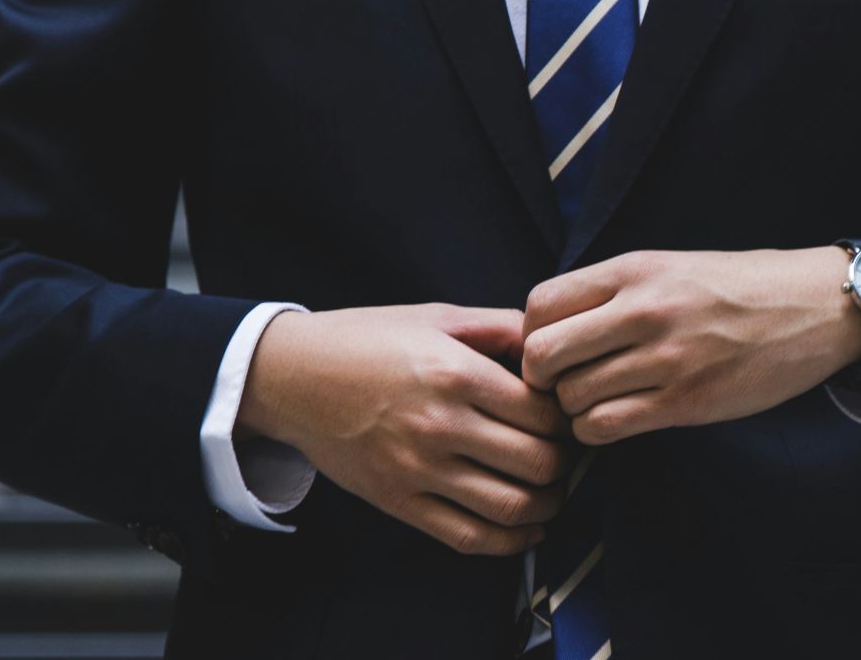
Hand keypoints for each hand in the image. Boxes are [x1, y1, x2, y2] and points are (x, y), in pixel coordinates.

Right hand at [238, 303, 574, 554]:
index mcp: (455, 373)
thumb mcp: (436, 316)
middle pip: (537, 462)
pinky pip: (467, 536)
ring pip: (511, 507)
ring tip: (552, 491)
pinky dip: (510, 542)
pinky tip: (527, 529)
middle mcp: (440, 424)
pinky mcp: (398, 501)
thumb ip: (499, 327)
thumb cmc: (367, 340)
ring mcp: (418, 469)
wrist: (292, 377)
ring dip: (547, 505)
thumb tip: (551, 343)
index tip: (566, 416)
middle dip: (564, 463)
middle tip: (566, 454)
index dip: (567, 418)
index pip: (543, 413)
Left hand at [520, 248, 860, 444]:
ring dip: (572, 408)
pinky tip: (615, 419)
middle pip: (542, 355)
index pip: (539, 304)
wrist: (813, 307)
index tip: (551, 348)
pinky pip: (605, 426)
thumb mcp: (668, 267)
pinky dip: (596, 430)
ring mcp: (665, 359)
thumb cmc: (736, 288)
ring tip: (596, 401)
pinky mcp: (686, 401)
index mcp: (633, 270)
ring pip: (571, 398)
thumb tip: (548, 327)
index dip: (530, 334)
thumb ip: (611, 292)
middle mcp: (643, 310)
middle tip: (561, 383)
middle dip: (541, 378)